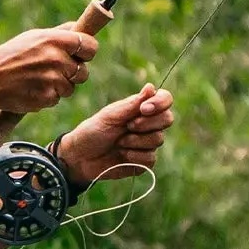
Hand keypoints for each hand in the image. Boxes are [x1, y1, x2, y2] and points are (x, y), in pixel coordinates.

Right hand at [0, 12, 107, 115]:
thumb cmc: (10, 55)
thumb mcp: (34, 36)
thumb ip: (60, 33)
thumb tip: (81, 28)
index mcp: (55, 40)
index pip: (90, 46)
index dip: (87, 52)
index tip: (81, 54)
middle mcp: (56, 59)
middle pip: (83, 71)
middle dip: (73, 73)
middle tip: (54, 70)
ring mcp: (52, 80)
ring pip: (70, 88)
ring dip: (59, 86)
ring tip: (38, 80)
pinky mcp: (46, 98)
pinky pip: (56, 100)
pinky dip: (47, 97)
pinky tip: (32, 90)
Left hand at [58, 85, 174, 188]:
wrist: (80, 157)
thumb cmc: (93, 131)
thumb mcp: (111, 115)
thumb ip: (132, 104)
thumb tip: (151, 87)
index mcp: (141, 108)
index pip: (165, 99)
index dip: (160, 103)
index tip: (144, 109)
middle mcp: (148, 124)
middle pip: (167, 119)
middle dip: (147, 123)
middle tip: (128, 126)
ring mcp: (147, 143)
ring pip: (158, 139)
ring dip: (135, 141)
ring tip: (118, 142)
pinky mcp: (144, 161)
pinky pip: (151, 158)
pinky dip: (134, 156)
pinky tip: (122, 155)